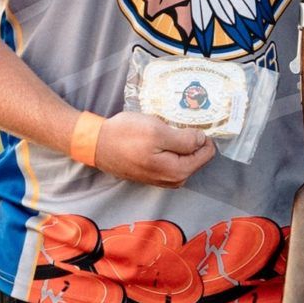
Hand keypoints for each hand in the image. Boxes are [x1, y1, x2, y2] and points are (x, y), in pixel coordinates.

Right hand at [95, 113, 216, 187]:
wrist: (96, 144)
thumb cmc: (125, 136)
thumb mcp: (158, 132)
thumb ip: (185, 139)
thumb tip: (203, 140)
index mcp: (178, 172)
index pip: (207, 153)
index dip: (202, 135)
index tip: (192, 122)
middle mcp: (173, 180)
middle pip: (197, 156)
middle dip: (192, 139)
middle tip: (178, 122)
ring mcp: (162, 179)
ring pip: (184, 157)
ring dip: (180, 142)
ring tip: (168, 127)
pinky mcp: (153, 173)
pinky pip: (172, 159)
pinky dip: (170, 147)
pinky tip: (159, 136)